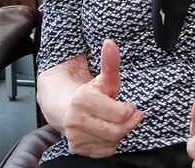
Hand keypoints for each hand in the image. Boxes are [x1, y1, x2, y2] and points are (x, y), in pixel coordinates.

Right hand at [62, 39, 143, 157]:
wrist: (64, 107)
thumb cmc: (90, 93)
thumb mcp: (103, 78)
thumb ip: (110, 63)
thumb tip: (110, 43)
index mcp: (82, 100)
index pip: (121, 114)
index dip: (130, 110)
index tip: (129, 104)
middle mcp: (75, 120)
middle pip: (117, 131)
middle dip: (129, 123)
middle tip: (130, 115)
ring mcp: (75, 136)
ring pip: (112, 142)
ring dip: (120, 132)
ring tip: (115, 121)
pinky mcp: (77, 148)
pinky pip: (105, 151)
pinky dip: (111, 143)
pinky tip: (107, 131)